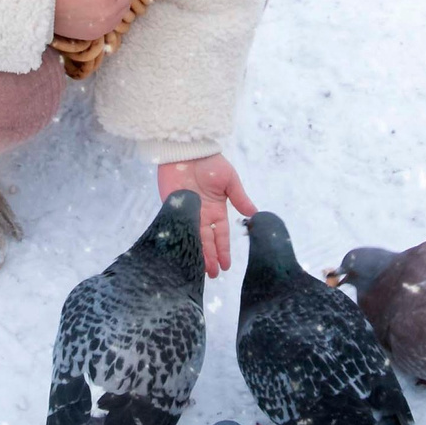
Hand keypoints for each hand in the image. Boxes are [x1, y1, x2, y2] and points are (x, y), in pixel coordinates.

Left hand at [159, 155, 257, 277]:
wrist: (186, 149)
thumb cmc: (210, 162)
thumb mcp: (229, 180)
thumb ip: (239, 198)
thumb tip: (254, 214)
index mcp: (217, 209)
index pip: (221, 235)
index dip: (224, 250)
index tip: (227, 266)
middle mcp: (202, 215)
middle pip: (207, 241)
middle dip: (211, 258)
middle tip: (213, 275)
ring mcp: (186, 212)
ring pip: (192, 238)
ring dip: (197, 254)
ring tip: (200, 271)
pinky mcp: (170, 208)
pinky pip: (176, 228)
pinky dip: (180, 241)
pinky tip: (182, 253)